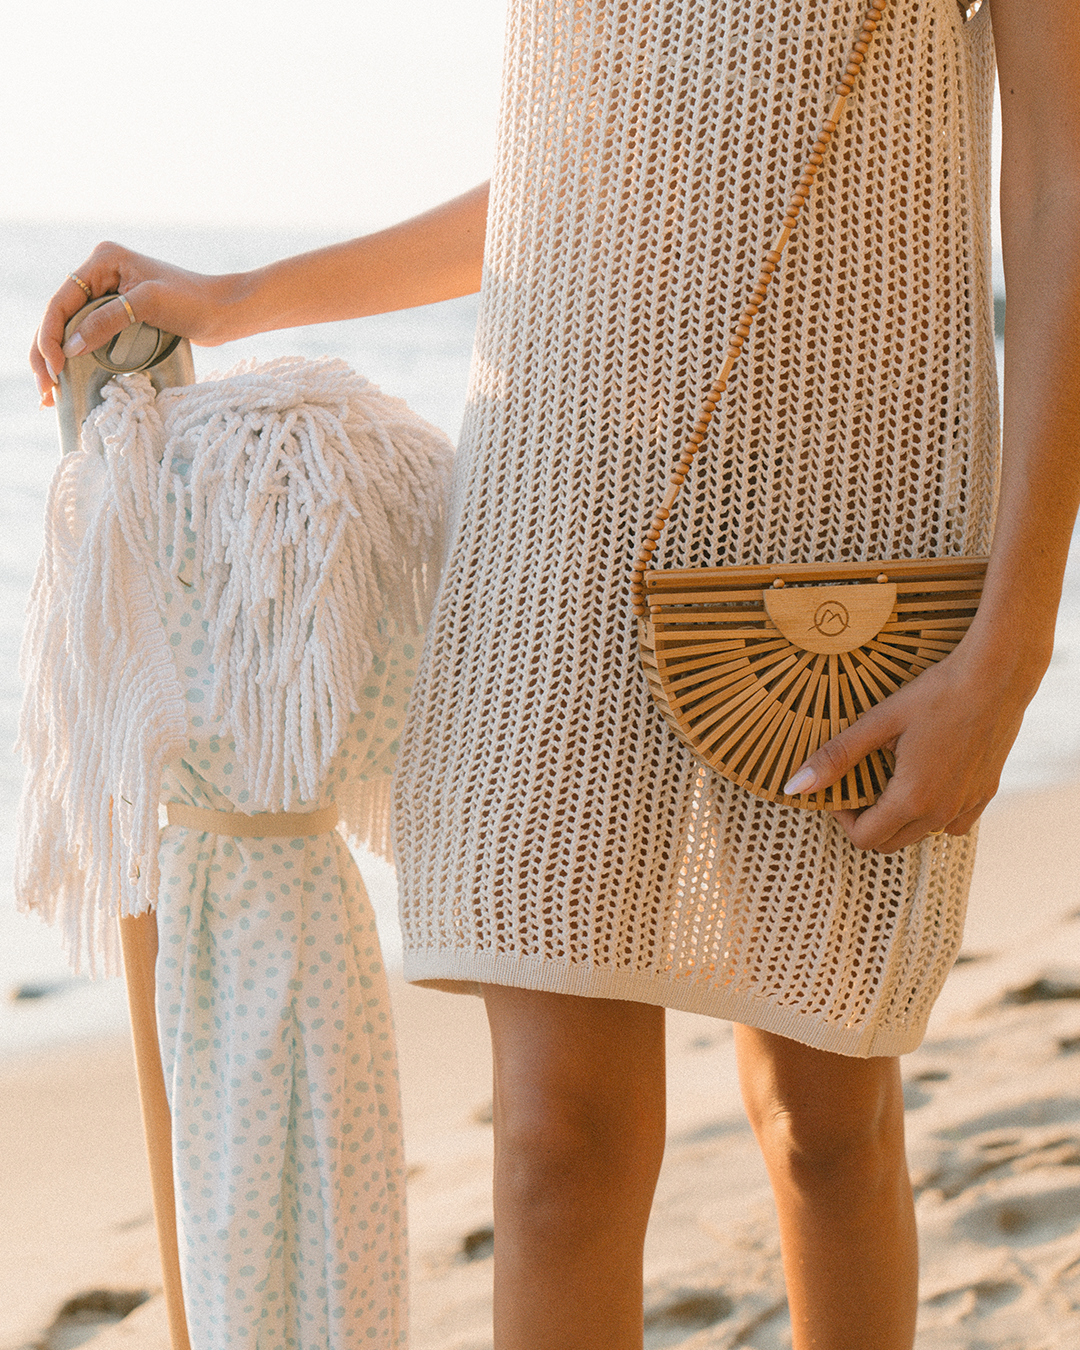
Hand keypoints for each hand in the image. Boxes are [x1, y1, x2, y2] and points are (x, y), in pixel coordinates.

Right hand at [31, 241, 239, 406]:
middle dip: (47, 354)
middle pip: (60, 317)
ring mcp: (110, 295)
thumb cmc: (194, 301)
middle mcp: (101, 275)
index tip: (54, 369)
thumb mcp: (149, 305)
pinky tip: (70, 379)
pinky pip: (90, 336)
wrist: (226, 311)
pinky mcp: (121, 314)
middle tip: (46, 391)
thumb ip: (108, 321)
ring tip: (49, 394)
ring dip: (58, 360)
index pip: (62, 302)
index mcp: (102, 261)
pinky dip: (79, 358)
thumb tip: (70, 346)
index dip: (50, 337)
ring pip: (71, 329)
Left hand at [782, 643, 1039, 851]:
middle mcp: (943, 814)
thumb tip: (794, 786)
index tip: (841, 788)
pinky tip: (927, 778)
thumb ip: (836, 757)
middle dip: (868, 820)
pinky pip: (952, 823)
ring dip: (899, 817)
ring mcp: (968, 806)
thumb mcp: (879, 722)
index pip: (865, 839)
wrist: (998, 676)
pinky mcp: (987, 794)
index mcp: (913, 799)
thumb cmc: (937, 694)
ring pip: (921, 834)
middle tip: (861, 781)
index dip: (843, 818)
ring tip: (892, 776)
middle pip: (891, 843)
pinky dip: (933, 812)